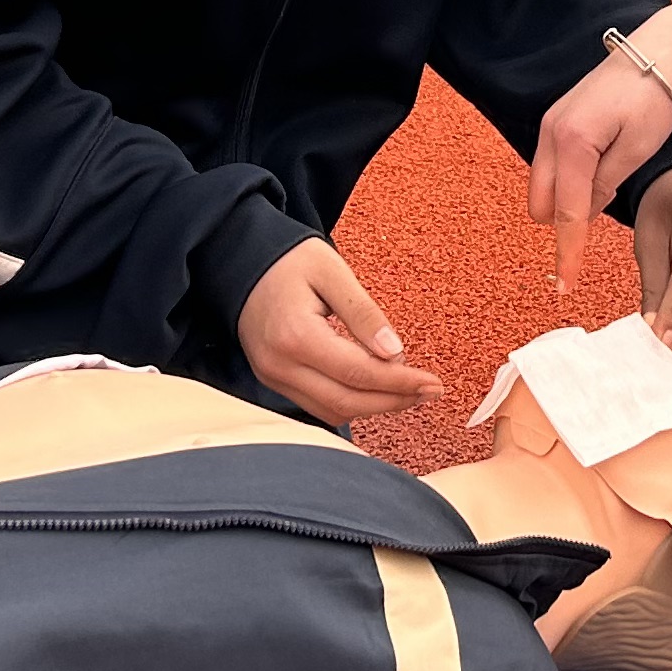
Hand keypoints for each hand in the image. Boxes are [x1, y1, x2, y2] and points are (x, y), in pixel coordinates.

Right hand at [236, 235, 443, 425]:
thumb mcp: (332, 271)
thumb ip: (363, 313)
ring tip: (408, 391)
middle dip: (393, 401)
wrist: (239, 259)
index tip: (433, 384)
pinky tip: (376, 388)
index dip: (400, 383)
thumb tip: (395, 353)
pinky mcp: (273, 380)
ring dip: (373, 407)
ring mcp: (272, 377)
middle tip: (430, 391)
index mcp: (296, 335)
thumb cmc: (288, 260)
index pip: (358, 373)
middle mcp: (279, 365)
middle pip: (346, 402)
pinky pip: (317, 405)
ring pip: (331, 412)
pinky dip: (350, 403)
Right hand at [526, 3, 671, 279]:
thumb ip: (605, 187)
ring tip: (611, 181)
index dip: (568, 253)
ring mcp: (548, 126)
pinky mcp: (555, 122)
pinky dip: (568, 181)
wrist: (654, 51)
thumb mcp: (637, 150)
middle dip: (564, 223)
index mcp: (572, 143)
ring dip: (566, 201)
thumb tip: (580, 217)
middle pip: (541, 205)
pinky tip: (599, 171)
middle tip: (606, 213)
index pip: (566, 214)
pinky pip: (550, 167)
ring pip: (542, 187)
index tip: (565, 286)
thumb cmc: (653, 98)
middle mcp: (550, 134)